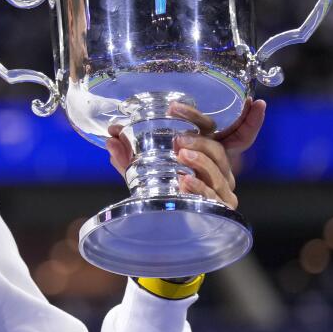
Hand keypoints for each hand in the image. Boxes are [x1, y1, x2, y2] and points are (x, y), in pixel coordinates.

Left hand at [105, 98, 266, 209]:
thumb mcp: (141, 172)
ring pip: (218, 171)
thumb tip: (111, 136)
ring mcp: (221, 187)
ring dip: (201, 162)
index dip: (192, 115)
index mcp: (202, 151)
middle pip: (216, 149)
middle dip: (199, 142)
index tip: (172, 108)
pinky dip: (199, 187)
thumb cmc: (161, 191)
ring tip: (182, 156)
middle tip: (178, 140)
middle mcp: (217, 167)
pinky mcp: (221, 207)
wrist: (167, 223)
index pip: (205, 127)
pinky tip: (185, 181)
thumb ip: (126, 156)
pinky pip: (213, 196)